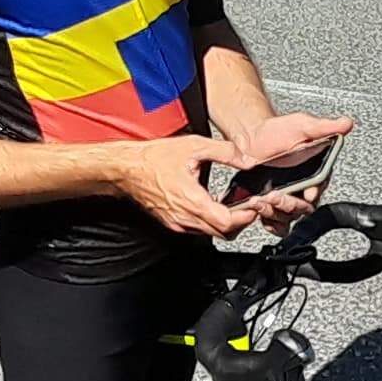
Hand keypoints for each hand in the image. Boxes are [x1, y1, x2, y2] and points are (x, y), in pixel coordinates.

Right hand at [115, 135, 259, 238]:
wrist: (127, 169)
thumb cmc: (153, 159)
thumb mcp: (194, 145)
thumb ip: (225, 152)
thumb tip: (247, 159)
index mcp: (192, 201)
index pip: (227, 222)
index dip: (246, 216)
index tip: (254, 205)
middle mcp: (185, 218)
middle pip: (224, 234)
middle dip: (241, 222)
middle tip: (250, 207)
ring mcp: (178, 224)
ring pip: (212, 234)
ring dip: (227, 224)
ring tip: (236, 206)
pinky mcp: (173, 224)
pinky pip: (199, 230)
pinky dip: (212, 222)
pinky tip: (215, 207)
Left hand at [229, 111, 354, 225]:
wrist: (252, 136)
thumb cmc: (279, 131)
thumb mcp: (303, 126)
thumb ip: (325, 127)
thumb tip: (347, 123)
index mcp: (316, 173)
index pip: (321, 188)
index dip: (314, 192)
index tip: (307, 192)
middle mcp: (304, 189)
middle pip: (303, 208)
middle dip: (289, 204)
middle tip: (275, 195)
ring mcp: (287, 200)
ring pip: (288, 218)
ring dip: (274, 213)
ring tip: (260, 201)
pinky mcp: (271, 206)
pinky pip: (274, 223)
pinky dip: (266, 221)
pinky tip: (257, 209)